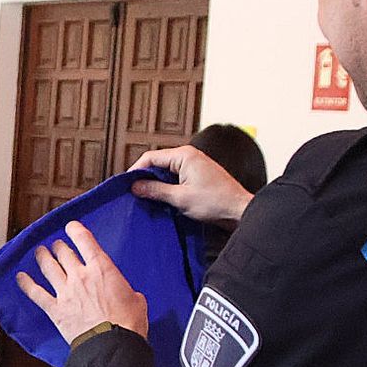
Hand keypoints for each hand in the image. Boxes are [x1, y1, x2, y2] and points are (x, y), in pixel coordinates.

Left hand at [16, 221, 148, 342]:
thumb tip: (129, 297)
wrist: (112, 344)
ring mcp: (65, 291)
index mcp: (102, 268)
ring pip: (48, 267)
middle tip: (57, 246)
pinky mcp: (55, 309)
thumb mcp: (136, 300)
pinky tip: (20, 277)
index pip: (84, 240)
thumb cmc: (127, 324)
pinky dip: (26, 284)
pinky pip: (35, 293)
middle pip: (63, 252)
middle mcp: (80, 275)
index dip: (75, 230)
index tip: (71, 227)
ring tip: (39, 252)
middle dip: (59, 247)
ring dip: (42, 257)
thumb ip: (127, 292)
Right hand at [129, 146, 253, 225]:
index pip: (151, 157)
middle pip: (158, 163)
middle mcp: (189, 155)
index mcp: (184, 155)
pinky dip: (168, 187)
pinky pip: (176, 177)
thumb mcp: (180, 198)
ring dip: (157, 184)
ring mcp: (195, 165)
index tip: (127, 185)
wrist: (239, 211)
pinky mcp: (198, 175)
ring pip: (166, 172)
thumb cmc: (216, 202)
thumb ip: (155, 191)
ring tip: (148, 199)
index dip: (136, 171)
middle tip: (135, 194)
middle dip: (146, 178)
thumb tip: (136, 186)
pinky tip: (164, 199)